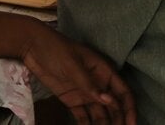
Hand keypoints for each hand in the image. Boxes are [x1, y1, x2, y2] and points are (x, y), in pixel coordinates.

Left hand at [21, 29, 135, 124]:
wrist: (32, 47)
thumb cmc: (55, 49)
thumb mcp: (73, 65)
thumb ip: (89, 84)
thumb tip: (109, 101)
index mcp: (103, 72)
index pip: (122, 92)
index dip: (129, 109)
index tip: (132, 124)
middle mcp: (98, 84)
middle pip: (113, 107)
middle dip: (118, 121)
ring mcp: (85, 93)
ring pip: (100, 114)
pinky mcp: (72, 100)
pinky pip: (83, 116)